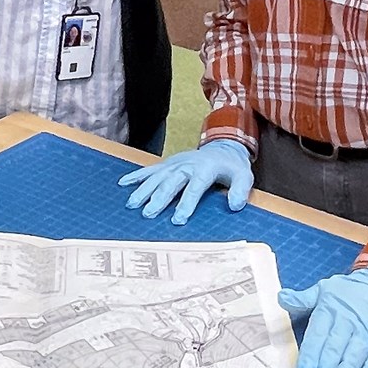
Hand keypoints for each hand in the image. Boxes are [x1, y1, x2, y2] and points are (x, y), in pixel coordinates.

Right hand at [117, 140, 252, 224]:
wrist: (222, 147)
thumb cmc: (232, 166)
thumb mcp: (244, 176)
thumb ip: (240, 190)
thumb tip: (235, 205)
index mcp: (205, 168)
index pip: (194, 187)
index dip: (186, 203)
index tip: (178, 220)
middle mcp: (186, 165)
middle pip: (171, 182)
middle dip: (159, 198)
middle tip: (149, 214)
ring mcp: (175, 164)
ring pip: (157, 177)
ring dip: (144, 190)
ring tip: (132, 205)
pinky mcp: (167, 164)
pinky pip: (150, 170)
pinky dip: (136, 176)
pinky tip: (123, 184)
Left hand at [278, 268, 367, 367]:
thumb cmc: (350, 292)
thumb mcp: (325, 289)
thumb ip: (303, 298)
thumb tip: (281, 297)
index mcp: (331, 311)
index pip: (318, 336)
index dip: (310, 357)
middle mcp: (349, 324)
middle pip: (334, 353)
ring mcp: (367, 336)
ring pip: (352, 361)